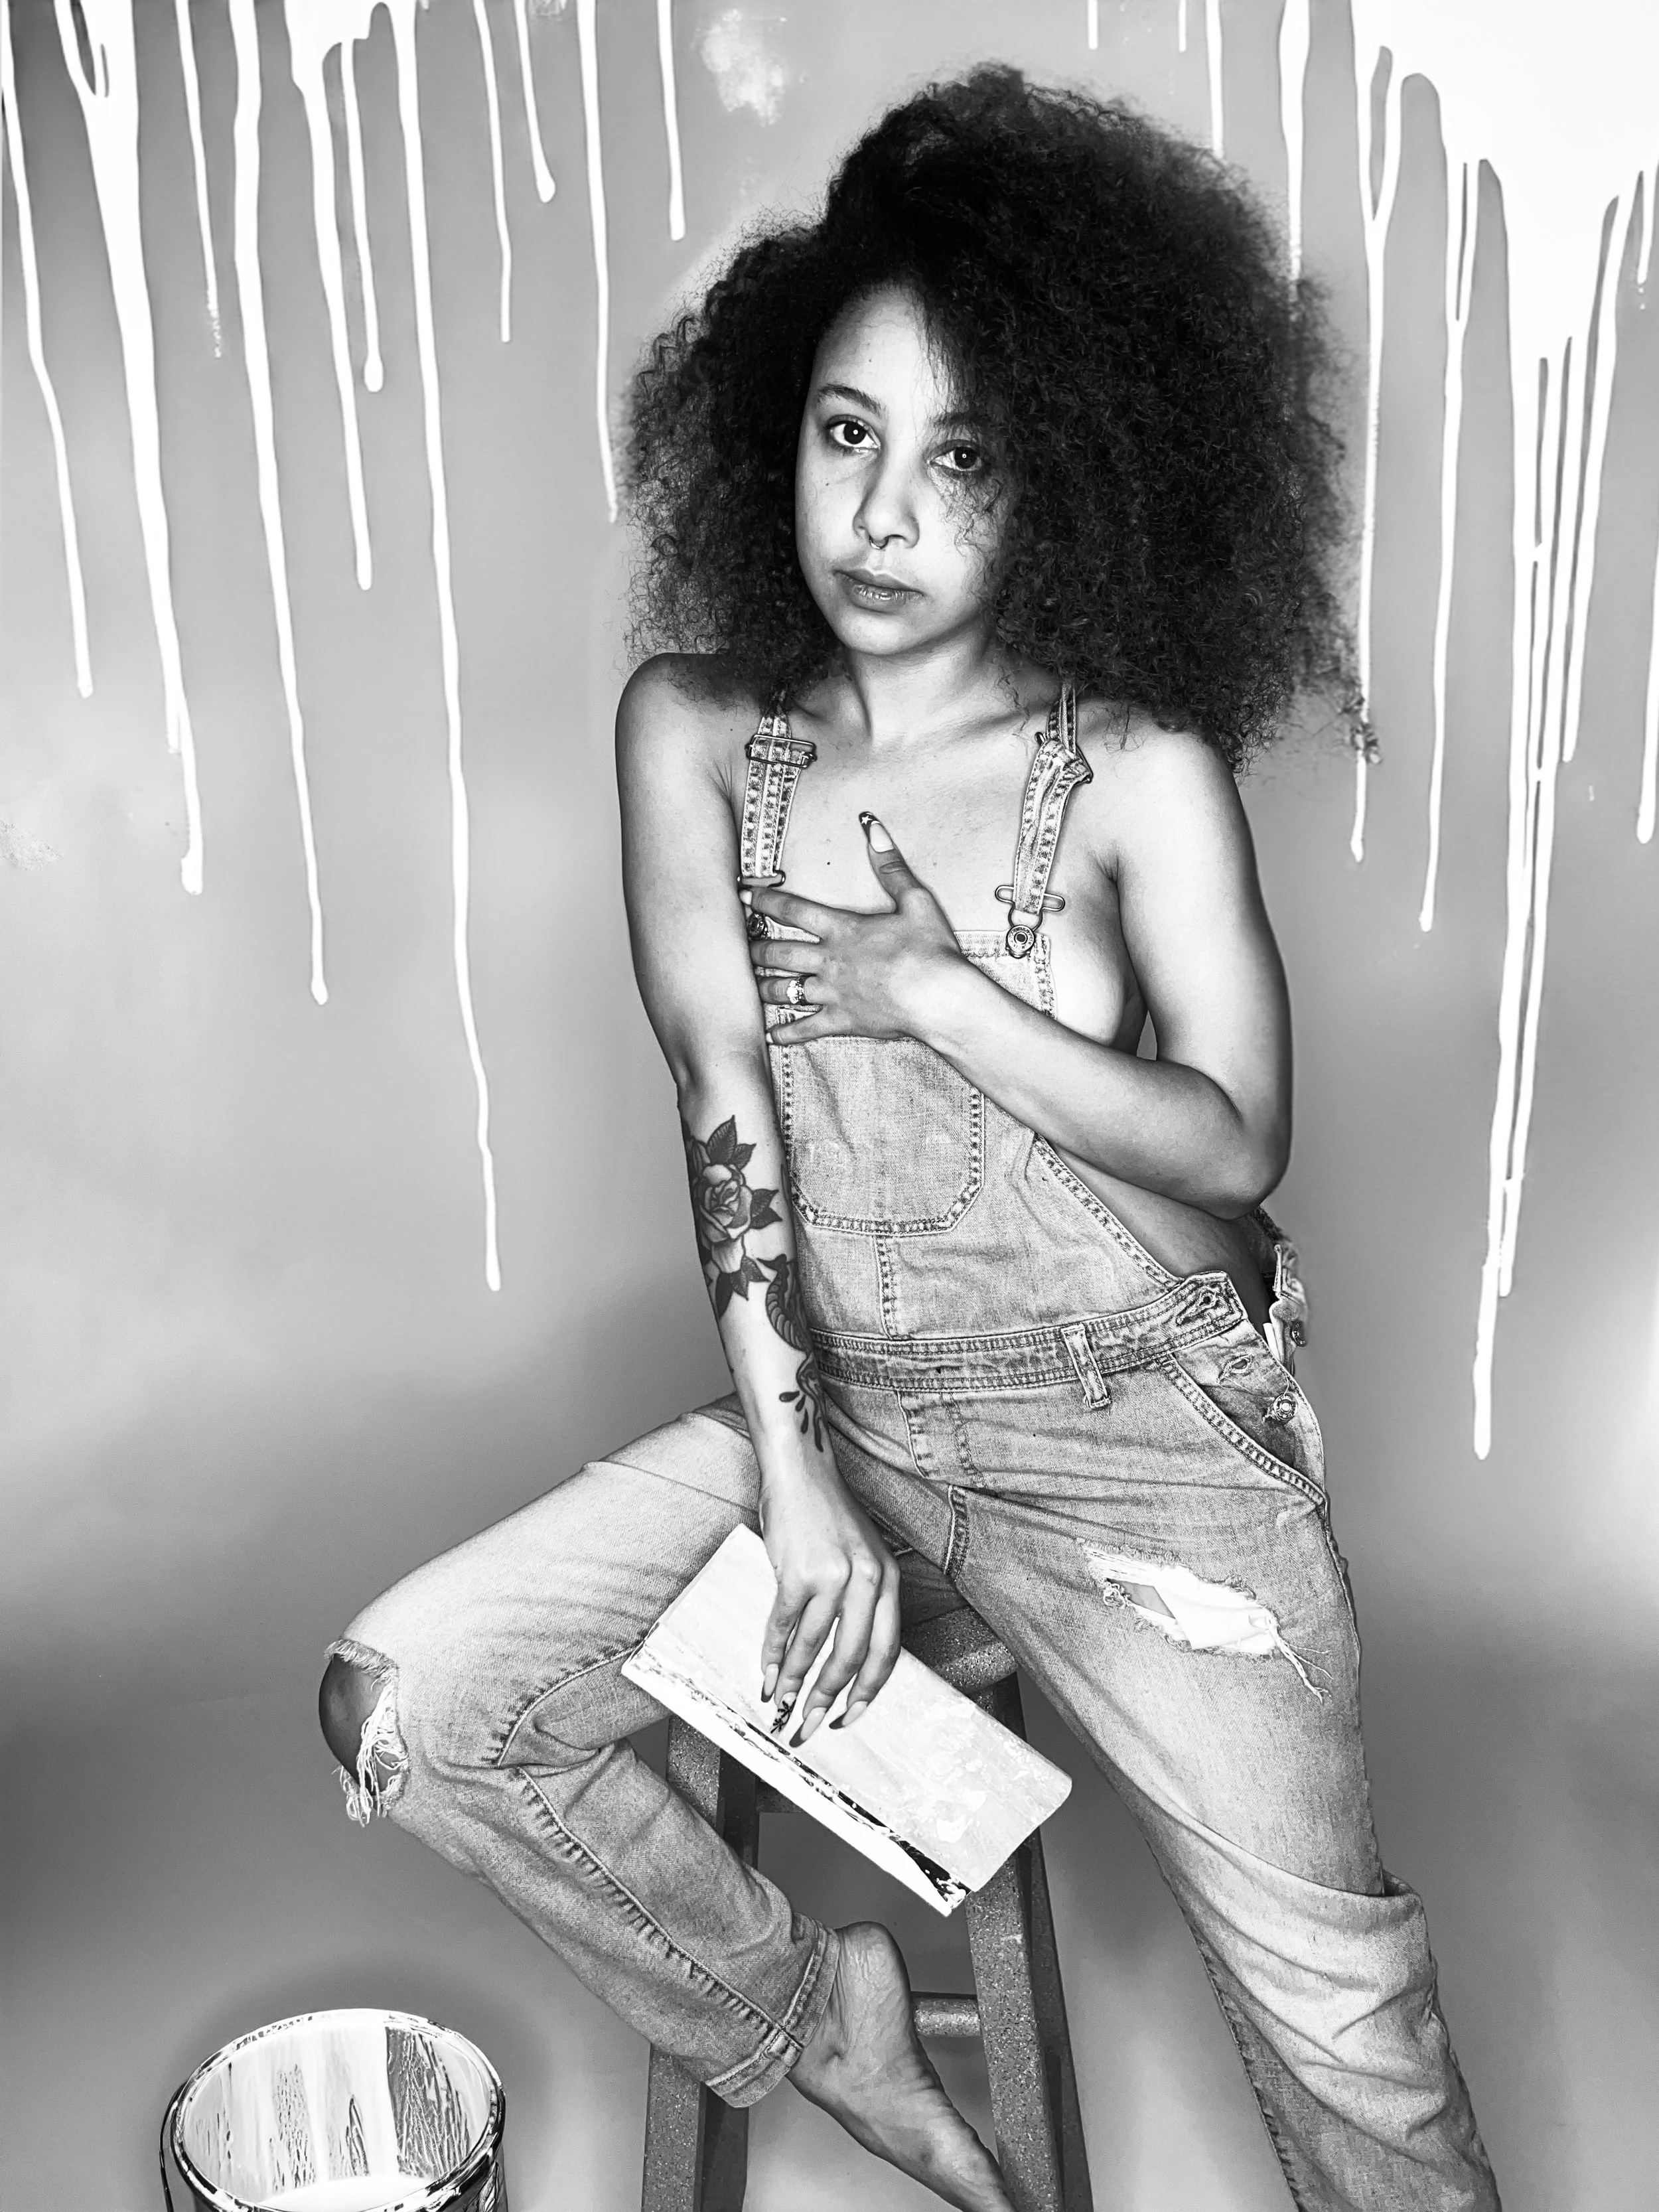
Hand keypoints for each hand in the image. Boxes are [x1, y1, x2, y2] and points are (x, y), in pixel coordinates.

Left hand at [747, 815, 961, 1044]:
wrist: (939, 998)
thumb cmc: (931, 951)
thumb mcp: (915, 900)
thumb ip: (890, 866)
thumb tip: (873, 828)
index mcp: (843, 929)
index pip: (794, 910)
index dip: (765, 901)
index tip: (744, 896)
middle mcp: (830, 960)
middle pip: (780, 951)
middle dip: (756, 948)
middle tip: (739, 946)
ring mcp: (833, 993)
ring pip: (785, 989)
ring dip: (764, 986)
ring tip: (750, 985)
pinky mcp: (842, 1021)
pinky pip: (806, 1028)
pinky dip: (787, 1032)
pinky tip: (772, 1035)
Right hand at [759, 1462, 902, 1743]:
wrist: (802, 1473)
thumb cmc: (829, 1516)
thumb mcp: (863, 1557)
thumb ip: (862, 1602)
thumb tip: (843, 1660)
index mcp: (888, 1580)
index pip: (886, 1652)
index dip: (867, 1691)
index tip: (849, 1716)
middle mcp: (867, 1580)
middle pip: (851, 1658)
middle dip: (827, 1698)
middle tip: (809, 1724)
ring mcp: (833, 1576)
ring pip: (813, 1647)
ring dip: (793, 1681)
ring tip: (781, 1702)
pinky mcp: (798, 1572)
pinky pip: (783, 1625)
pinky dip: (771, 1653)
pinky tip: (766, 1671)